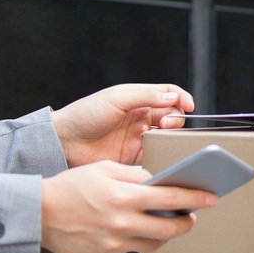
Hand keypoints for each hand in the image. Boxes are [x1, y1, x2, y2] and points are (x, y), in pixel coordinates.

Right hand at [40, 160, 214, 252]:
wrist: (36, 214)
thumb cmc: (71, 186)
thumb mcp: (103, 169)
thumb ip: (135, 175)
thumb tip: (161, 181)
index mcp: (122, 196)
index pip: (170, 198)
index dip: (195, 198)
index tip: (211, 197)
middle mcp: (120, 223)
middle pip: (169, 228)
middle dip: (186, 222)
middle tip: (191, 216)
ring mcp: (112, 245)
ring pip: (152, 243)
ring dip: (163, 233)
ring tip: (165, 222)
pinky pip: (128, 250)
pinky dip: (133, 240)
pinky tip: (127, 229)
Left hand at [50, 83, 194, 166]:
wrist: (64, 142)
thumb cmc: (86, 114)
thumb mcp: (117, 98)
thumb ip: (146, 96)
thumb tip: (174, 96)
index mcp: (138, 99)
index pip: (168, 94)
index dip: (182, 98)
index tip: (189, 105)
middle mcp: (141, 118)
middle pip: (171, 115)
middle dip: (176, 119)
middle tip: (167, 124)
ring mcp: (139, 138)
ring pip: (167, 137)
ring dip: (171, 137)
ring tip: (166, 140)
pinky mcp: (134, 158)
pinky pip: (156, 156)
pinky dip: (163, 155)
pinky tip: (162, 155)